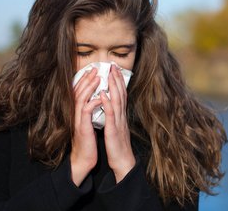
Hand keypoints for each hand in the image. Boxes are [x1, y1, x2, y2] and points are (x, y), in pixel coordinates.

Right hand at [70, 68, 100, 186]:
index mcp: (78, 112)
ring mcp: (78, 120)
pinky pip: (85, 113)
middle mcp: (76, 114)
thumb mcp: (88, 123)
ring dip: (88, 88)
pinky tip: (99, 98)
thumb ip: (89, 111)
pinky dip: (92, 103)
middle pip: (78, 92)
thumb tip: (96, 99)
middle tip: (94, 69)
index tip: (92, 70)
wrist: (84, 158)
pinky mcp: (82, 128)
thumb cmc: (88, 141)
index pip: (80, 92)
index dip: (85, 80)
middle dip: (86, 79)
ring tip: (97, 78)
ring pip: (80, 99)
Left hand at [101, 64, 135, 182]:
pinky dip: (108, 103)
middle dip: (116, 79)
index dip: (118, 82)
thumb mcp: (116, 128)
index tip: (114, 70)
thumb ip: (114, 117)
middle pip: (121, 94)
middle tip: (113, 65)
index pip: (121, 95)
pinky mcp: (114, 130)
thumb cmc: (118, 146)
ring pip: (117, 101)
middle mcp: (122, 116)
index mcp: (121, 116)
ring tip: (109, 74)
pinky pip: (111, 114)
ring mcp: (119, 122)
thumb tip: (111, 107)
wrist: (123, 162)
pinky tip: (104, 94)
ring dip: (113, 86)